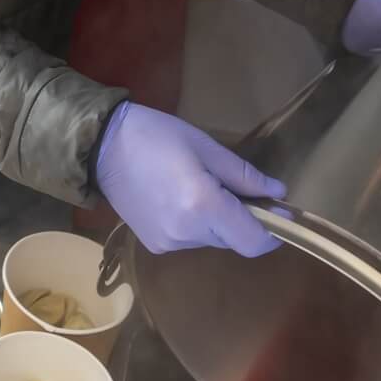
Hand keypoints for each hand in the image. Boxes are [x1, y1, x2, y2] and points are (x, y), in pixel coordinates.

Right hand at [95, 102, 285, 257]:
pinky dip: (195, 225)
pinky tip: (176, 199)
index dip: (274, 231)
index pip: (254, 240)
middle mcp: (187, 232)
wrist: (100, 147)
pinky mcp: (154, 245)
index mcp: (203, 205)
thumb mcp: (205, 147)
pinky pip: (190, 240)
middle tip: (232, 188)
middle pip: (235, 240)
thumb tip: (277, 193)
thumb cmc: (156, 136)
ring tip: (196, 188)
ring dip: (217, 222)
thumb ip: (244, 175)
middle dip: (243, 219)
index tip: (280, 212)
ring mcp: (168, 242)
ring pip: (213, 240)